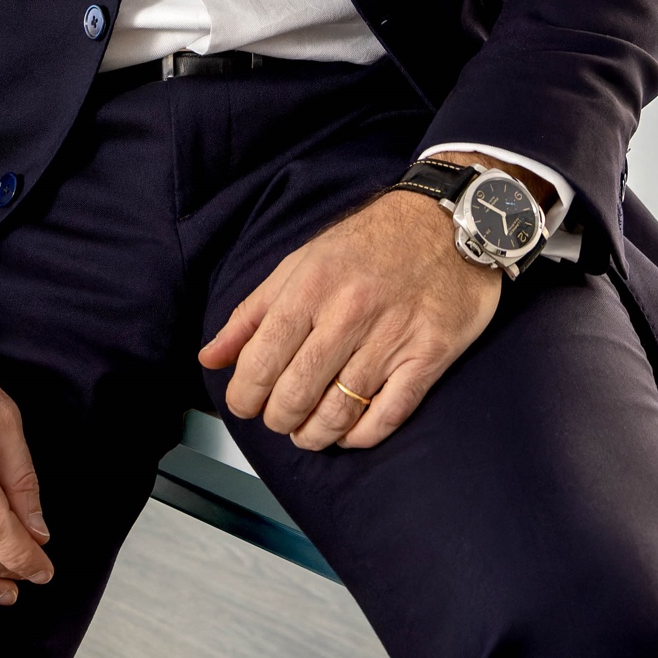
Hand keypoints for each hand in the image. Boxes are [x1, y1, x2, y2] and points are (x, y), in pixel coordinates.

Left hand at [198, 190, 501, 450]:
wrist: (446, 221)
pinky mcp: (429, 355)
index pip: (262, 357)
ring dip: (315, 434)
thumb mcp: (302, 262)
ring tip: (308, 431)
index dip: (245, 393)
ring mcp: (392, 336)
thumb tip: (211, 357)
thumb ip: (252, 313)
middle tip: (278, 418)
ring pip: (339, 412)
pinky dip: (361, 436)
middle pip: (297, 392)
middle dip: (278, 418)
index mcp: (312, 285)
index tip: (244, 403)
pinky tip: (349, 432)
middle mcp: (349, 311)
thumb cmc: (369, 242)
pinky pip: (387, 415)